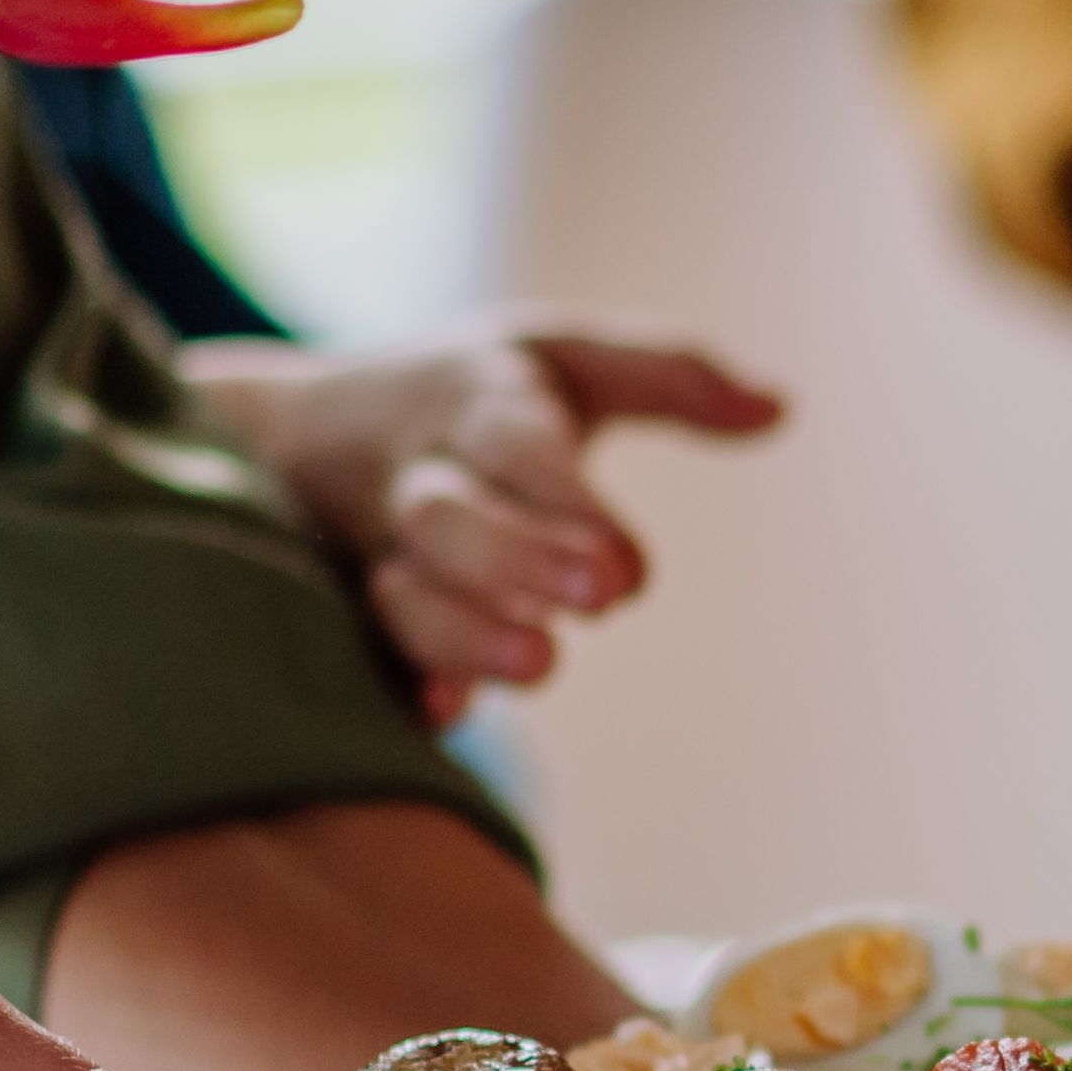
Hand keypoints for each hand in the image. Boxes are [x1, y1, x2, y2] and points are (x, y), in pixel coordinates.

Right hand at [180, 326, 782, 707]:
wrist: (289, 438)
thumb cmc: (472, 400)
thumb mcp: (561, 358)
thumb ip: (669, 377)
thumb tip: (782, 407)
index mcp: (475, 409)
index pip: (518, 448)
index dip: (570, 502)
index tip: (633, 566)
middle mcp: (418, 484)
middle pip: (449, 515)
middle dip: (519, 555)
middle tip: (601, 594)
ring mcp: (375, 560)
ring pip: (402, 593)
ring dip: (466, 630)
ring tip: (543, 663)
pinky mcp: (352, 623)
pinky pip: (364, 658)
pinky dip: (399, 681)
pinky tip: (444, 711)